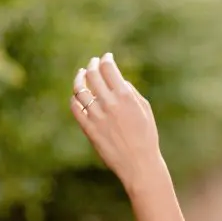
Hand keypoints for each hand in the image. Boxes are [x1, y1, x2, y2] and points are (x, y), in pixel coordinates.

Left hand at [70, 53, 161, 191]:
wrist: (138, 163)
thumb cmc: (146, 136)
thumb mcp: (145, 110)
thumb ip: (132, 92)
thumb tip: (119, 81)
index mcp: (126, 96)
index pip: (109, 69)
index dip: (106, 59)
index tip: (106, 57)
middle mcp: (109, 103)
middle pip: (93, 75)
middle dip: (92, 65)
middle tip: (93, 63)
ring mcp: (96, 115)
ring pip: (80, 89)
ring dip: (79, 79)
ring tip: (81, 75)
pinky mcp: (88, 128)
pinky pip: (75, 107)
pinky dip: (75, 98)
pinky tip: (78, 96)